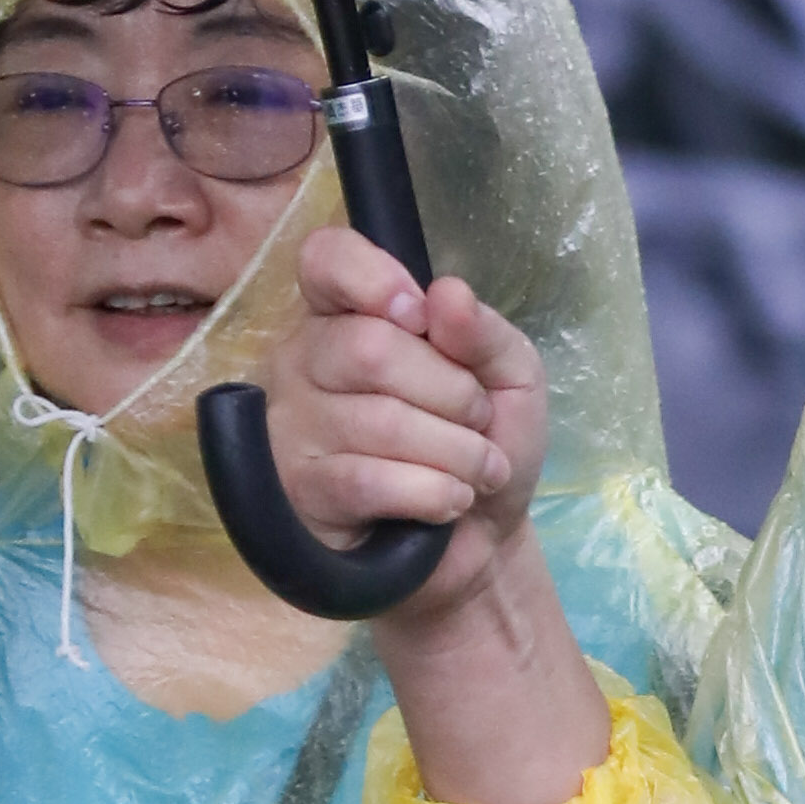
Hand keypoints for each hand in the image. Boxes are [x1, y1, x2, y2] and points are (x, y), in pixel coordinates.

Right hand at [258, 238, 551, 608]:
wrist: (482, 543)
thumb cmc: (485, 443)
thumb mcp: (511, 377)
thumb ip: (484, 332)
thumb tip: (445, 294)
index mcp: (350, 315)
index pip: (326, 260)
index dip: (373, 278)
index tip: (421, 317)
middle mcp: (305, 361)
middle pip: (369, 349)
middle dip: (452, 393)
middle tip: (477, 421)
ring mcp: (293, 427)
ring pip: (378, 422)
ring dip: (456, 452)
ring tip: (477, 471)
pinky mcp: (300, 493)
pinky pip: (367, 481)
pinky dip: (433, 492)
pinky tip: (450, 502)